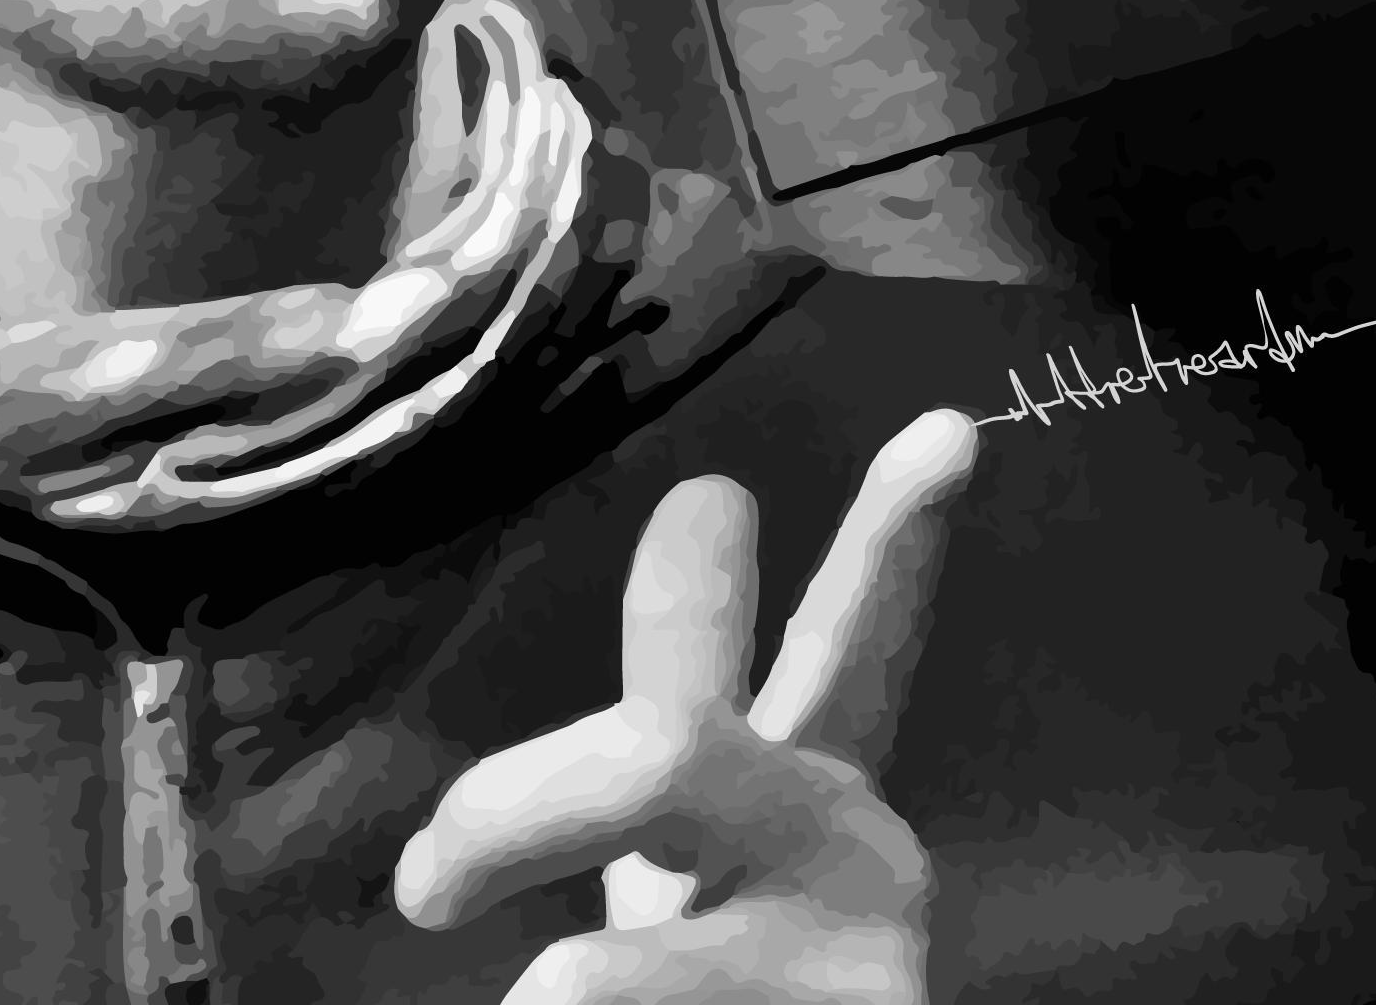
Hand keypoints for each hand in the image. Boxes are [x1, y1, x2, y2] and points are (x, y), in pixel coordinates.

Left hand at [396, 407, 979, 1004]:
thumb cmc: (705, 995)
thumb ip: (684, 676)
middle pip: (661, 756)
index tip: (949, 426)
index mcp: (811, 788)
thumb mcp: (680, 851)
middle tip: (426, 883)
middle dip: (519, 801)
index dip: (897, 535)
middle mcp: (843, 859)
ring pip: (593, 978)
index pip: (856, 638)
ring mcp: (844, 980)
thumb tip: (705, 493)